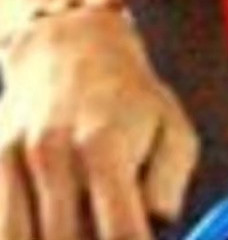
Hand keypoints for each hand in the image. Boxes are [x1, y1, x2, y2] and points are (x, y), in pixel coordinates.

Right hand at [0, 5, 198, 239]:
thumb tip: (155, 228)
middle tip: (106, 224)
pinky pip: (3, 228)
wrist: (71, 46)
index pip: (120, 232)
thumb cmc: (130, 98)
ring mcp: (16, 159)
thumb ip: (168, 186)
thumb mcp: (171, 129)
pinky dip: (24, 232)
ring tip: (80, 222)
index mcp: (106, 145)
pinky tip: (48, 221)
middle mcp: (54, 153)